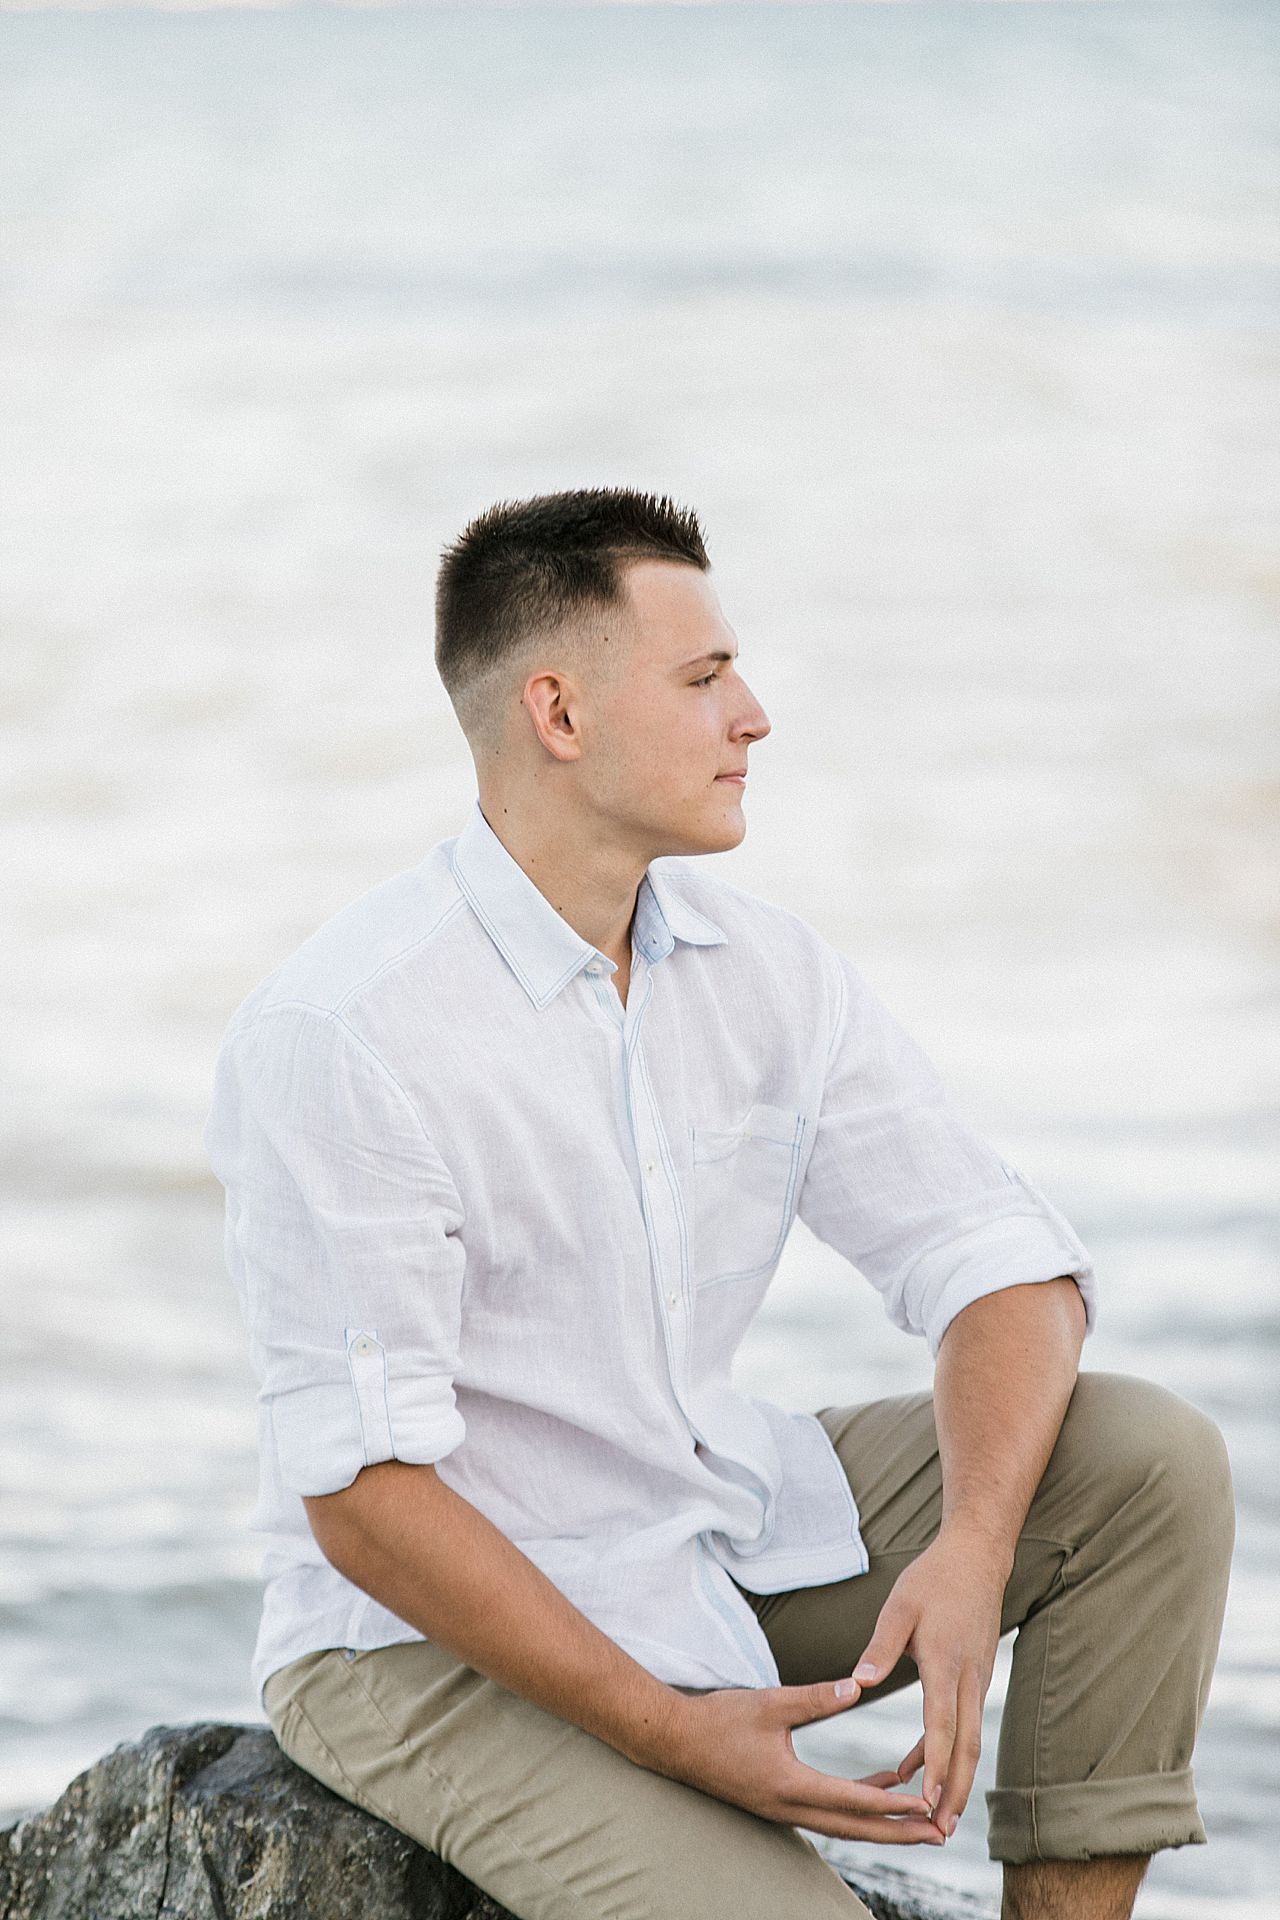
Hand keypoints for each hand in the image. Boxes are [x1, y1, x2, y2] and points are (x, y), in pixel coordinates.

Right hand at [652, 1677, 946, 1845]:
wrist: (674, 1741)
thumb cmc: (719, 1719)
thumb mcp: (770, 1702)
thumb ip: (816, 1698)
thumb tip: (858, 1686)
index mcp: (789, 1784)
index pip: (851, 1801)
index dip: (891, 1805)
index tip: (925, 1805)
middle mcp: (790, 1807)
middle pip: (855, 1829)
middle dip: (899, 1833)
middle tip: (938, 1834)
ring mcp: (784, 1809)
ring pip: (845, 1825)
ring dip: (883, 1825)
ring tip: (921, 1819)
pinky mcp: (780, 1801)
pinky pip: (830, 1811)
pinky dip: (859, 1805)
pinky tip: (882, 1784)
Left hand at [849, 1526, 1009, 1840]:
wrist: (977, 1559)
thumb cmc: (932, 1579)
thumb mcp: (899, 1606)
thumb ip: (879, 1647)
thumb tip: (857, 1685)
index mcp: (945, 1662)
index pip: (942, 1725)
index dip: (934, 1765)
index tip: (925, 1800)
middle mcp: (968, 1679)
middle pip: (967, 1747)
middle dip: (955, 1791)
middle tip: (940, 1832)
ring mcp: (977, 1680)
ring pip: (970, 1741)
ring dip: (956, 1779)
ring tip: (936, 1818)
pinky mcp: (975, 1679)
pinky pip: (965, 1724)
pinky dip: (947, 1751)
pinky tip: (920, 1767)